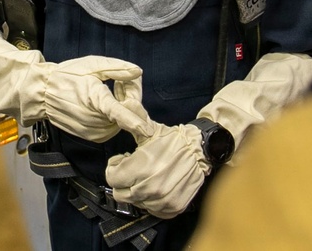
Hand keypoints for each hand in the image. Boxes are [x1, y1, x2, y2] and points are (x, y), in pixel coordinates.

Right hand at [39, 56, 150, 141]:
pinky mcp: (92, 136)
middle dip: (128, 98)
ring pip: (119, 121)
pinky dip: (111, 117)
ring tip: (104, 92)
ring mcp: (93, 131)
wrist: (43, 93)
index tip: (148, 131)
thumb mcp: (92, 65)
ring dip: (120, 108)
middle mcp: (96, 120)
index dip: (135, 122)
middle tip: (118, 82)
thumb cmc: (67, 76)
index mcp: (97, 100)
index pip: (119, 113)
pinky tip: (99, 104)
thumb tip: (138, 72)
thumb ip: (117, 69)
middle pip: (125, 113)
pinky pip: (111, 127)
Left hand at [105, 100, 210, 218]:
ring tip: (146, 176)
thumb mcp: (151, 129)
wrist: (200, 151)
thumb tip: (125, 101)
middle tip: (132, 170)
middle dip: (123, 181)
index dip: (114, 168)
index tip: (121, 161)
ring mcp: (161, 200)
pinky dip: (152, 201)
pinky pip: (152, 211)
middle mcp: (149, 187)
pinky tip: (156, 186)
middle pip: (120, 194)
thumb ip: (134, 118)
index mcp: (140, 167)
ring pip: (136, 203)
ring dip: (137, 191)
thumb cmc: (173, 141)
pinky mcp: (172, 208)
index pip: (111, 179)